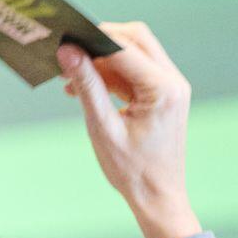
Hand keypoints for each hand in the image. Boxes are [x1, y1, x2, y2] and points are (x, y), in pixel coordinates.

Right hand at [58, 23, 201, 237]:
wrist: (158, 197)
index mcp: (164, 89)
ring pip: (134, 52)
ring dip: (102, 60)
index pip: (125, 49)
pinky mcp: (162, 94)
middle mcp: (173, 82)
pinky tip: (84, 88)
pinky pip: (134, 72)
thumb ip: (87, 86)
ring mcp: (170, 87)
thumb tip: (68, 52)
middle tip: (69, 52)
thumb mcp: (103, 127)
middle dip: (100, 41)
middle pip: (135, 39)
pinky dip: (110, 75)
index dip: (92, 40)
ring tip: (70, 76)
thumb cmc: (133, 171)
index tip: (64, 41)